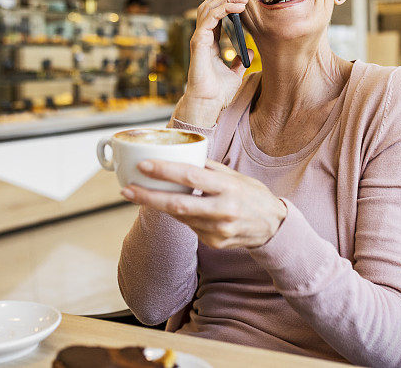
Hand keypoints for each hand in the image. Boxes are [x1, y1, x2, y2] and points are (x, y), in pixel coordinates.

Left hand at [121, 159, 285, 248]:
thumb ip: (208, 168)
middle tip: (126, 189)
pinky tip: (177, 208)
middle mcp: (223, 210)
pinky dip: (180, 216)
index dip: (164, 171)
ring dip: (160, 206)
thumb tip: (180, 156)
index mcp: (228, 187)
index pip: (191, 177)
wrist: (273, 226)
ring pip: (179, 217)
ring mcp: (218, 230)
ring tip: (143, 194)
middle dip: (148, 197)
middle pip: (178, 204)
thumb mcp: (234, 176)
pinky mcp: (214, 243)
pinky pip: (189, 227)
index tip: (143, 165)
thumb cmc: (251, 195)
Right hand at [175, 0, 253, 126]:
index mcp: (209, 43)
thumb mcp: (234, 74)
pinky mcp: (198, 42)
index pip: (214, 16)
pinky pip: (208, 19)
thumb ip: (239, 62)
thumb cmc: (217, 92)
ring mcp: (199, 39)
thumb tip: (249, 51)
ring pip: (207, 9)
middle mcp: (202, 38)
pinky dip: (221, 9)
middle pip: (208, 7)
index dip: (224, 3)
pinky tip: (234, 7)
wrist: (209, 103)